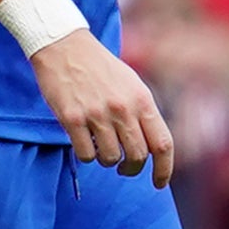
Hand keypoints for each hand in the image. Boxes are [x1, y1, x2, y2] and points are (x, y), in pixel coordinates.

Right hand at [31, 29, 172, 184]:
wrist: (64, 46)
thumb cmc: (98, 67)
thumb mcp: (131, 84)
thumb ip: (142, 112)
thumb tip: (151, 146)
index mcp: (142, 100)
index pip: (162, 144)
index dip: (164, 169)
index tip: (159, 183)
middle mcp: (123, 109)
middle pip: (137, 156)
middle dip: (132, 169)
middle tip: (124, 169)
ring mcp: (97, 114)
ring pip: (110, 158)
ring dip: (106, 161)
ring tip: (100, 150)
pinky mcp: (72, 118)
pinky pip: (85, 154)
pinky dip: (86, 155)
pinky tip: (83, 143)